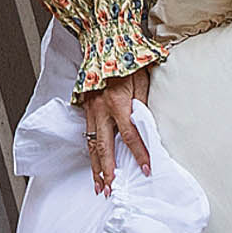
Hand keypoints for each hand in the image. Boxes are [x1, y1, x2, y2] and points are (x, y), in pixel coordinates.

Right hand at [82, 69, 151, 195]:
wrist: (103, 42)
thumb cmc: (126, 59)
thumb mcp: (142, 78)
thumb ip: (142, 103)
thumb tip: (145, 124)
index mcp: (118, 102)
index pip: (130, 135)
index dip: (139, 154)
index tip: (146, 169)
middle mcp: (101, 109)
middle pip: (103, 147)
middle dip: (107, 171)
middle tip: (111, 189)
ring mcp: (90, 109)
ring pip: (91, 145)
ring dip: (96, 167)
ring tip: (99, 185)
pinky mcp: (85, 108)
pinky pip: (86, 135)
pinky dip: (90, 152)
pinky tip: (94, 164)